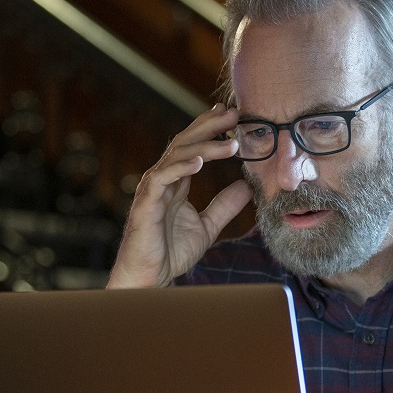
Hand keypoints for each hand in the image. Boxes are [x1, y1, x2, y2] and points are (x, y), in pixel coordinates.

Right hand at [107, 103, 252, 288]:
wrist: (149, 279)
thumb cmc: (170, 253)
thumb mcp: (207, 226)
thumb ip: (225, 206)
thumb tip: (247, 187)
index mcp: (176, 182)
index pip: (193, 148)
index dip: (210, 129)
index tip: (231, 115)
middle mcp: (163, 180)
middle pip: (185, 143)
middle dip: (209, 126)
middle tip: (232, 113)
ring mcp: (152, 190)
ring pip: (177, 156)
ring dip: (205, 146)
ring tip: (230, 142)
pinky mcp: (145, 204)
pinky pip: (161, 179)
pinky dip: (180, 167)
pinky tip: (199, 161)